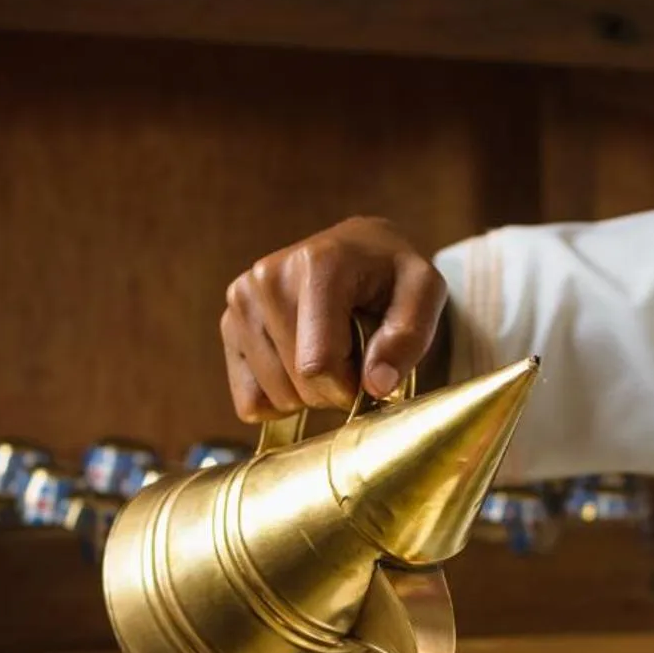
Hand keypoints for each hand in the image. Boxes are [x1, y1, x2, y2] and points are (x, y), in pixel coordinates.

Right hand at [221, 216, 446, 417]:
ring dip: (308, 393)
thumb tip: (377, 385)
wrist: (359, 251)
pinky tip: (299, 364)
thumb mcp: (424, 294)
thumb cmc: (393, 276)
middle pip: (297, 384)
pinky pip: (249, 400)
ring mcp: (242, 300)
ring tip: (328, 352)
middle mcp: (268, 277)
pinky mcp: (229, 324)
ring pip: (273, 396)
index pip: (318, 364)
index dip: (351, 385)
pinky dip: (278, 397)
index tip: (371, 369)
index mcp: (317, 265)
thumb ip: (409, 337)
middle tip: (352, 356)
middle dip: (333, 388)